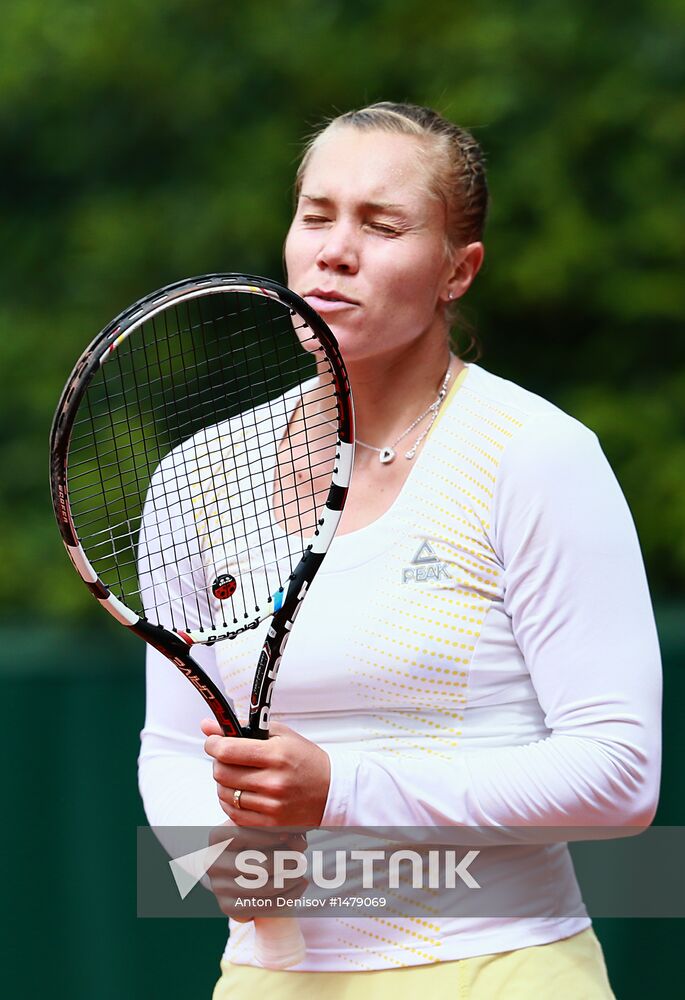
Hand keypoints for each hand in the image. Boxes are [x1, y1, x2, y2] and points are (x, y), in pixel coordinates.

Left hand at [201, 719, 330, 827]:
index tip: (213, 741)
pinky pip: (234, 814)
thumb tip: (208, 725)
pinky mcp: (269, 824)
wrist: (333, 791)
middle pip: (221, 773)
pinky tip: (242, 792)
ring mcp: (271, 805)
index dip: (213, 743)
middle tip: (228, 757)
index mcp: (276, 755)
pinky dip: (231, 802)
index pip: (227, 751)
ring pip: (224, 794)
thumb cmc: (308, 761)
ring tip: (238, 775)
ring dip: (225, 783)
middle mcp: (273, 782)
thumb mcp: (281, 735)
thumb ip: (244, 727)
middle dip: (219, 762)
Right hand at [206, 824, 307, 919]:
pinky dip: (287, 896)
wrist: (249, 870)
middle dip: (284, 863)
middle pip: (254, 865)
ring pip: (261, 887)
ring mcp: (218, 887)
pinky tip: (300, 885)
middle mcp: (212, 862)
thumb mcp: (269, 831)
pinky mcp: (228, 908)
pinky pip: (262, 905)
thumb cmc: (262, 842)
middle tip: (302, 860)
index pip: (241, 834)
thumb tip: (299, 845)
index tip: (289, 835)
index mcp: (217, 837)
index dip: (268, 835)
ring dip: (289, 880)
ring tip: (302, 872)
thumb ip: (283, 832)